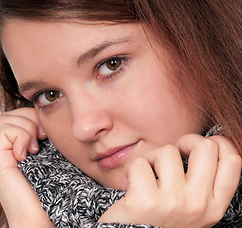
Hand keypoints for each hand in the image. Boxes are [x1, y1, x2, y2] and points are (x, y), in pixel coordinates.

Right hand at [0, 107, 53, 226]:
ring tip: (35, 148)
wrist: (42, 220)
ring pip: (4, 119)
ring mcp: (1, 157)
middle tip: (42, 138)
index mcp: (21, 149)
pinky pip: (4, 131)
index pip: (19, 115)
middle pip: (10, 114)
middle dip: (29, 118)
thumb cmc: (55, 194)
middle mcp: (8, 151)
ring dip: (25, 127)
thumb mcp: (55, 159)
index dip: (34, 116)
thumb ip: (50, 140)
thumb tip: (52, 120)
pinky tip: (27, 154)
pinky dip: (19, 136)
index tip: (48, 134)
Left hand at [98, 134, 241, 227]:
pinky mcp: (146, 201)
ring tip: (144, 177)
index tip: (200, 145)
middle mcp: (199, 204)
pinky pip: (139, 163)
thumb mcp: (191, 209)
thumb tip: (204, 144)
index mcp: (214, 206)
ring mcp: (174, 202)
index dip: (219, 143)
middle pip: (205, 147)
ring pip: (167, 151)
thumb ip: (201, 185)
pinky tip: (130, 185)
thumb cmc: (159, 221)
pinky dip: (130, 170)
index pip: (232, 162)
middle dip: (184, 141)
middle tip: (170, 155)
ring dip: (150, 158)